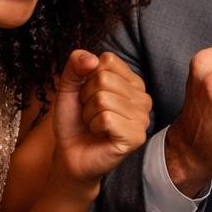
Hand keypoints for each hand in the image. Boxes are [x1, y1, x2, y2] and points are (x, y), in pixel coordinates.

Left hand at [52, 50, 151, 185]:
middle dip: (86, 97)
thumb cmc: (74, 121)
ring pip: (103, 99)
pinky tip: (100, 134)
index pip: (107, 60)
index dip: (88, 77)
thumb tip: (91, 58)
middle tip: (90, 113)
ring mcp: (143, 118)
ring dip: (89, 114)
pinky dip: (94, 126)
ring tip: (94, 125)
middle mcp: (143, 98)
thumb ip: (75, 66)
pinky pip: (106, 118)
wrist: (71, 153)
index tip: (89, 96)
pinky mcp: (136, 136)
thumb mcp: (69, 87)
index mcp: (132, 82)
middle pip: (103, 79)